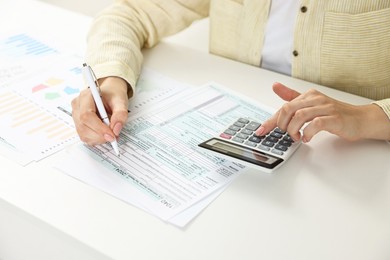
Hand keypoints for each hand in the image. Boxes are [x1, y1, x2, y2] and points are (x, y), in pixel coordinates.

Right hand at [72, 76, 129, 144]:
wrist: (110, 94)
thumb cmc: (113, 96)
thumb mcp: (121, 101)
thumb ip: (120, 114)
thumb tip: (116, 129)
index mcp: (85, 96)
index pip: (87, 115)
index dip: (99, 128)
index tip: (112, 135)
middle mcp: (77, 105)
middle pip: (83, 126)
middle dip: (99, 136)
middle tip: (113, 137)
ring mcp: (76, 115)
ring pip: (83, 133)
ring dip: (98, 139)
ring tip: (110, 135)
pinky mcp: (79, 123)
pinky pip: (84, 136)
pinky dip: (96, 139)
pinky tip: (104, 135)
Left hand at [255, 82, 389, 141]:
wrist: (360, 119)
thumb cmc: (334, 114)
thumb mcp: (311, 104)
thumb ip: (292, 97)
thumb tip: (275, 86)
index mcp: (308, 96)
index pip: (284, 106)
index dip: (270, 120)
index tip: (260, 131)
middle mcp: (315, 99)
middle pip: (288, 109)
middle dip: (282, 125)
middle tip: (287, 133)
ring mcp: (325, 108)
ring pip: (299, 116)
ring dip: (293, 130)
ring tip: (296, 137)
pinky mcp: (334, 118)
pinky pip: (316, 124)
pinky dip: (308, 133)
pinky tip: (307, 138)